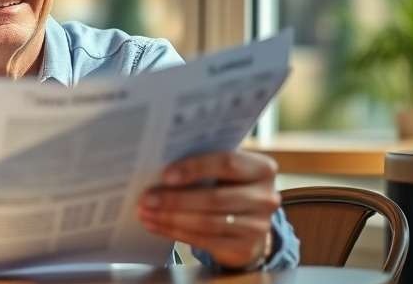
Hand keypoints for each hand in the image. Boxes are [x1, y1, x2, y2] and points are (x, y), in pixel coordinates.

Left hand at [136, 150, 279, 268]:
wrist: (249, 224)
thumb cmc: (227, 187)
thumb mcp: (224, 172)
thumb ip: (202, 164)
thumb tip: (157, 165)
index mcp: (262, 168)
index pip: (227, 163)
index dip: (195, 168)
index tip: (166, 175)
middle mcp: (266, 197)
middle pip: (215, 198)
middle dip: (176, 199)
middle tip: (146, 198)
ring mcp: (258, 226)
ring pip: (208, 222)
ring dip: (171, 218)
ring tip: (146, 213)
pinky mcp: (245, 248)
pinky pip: (205, 241)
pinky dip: (175, 232)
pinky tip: (156, 225)